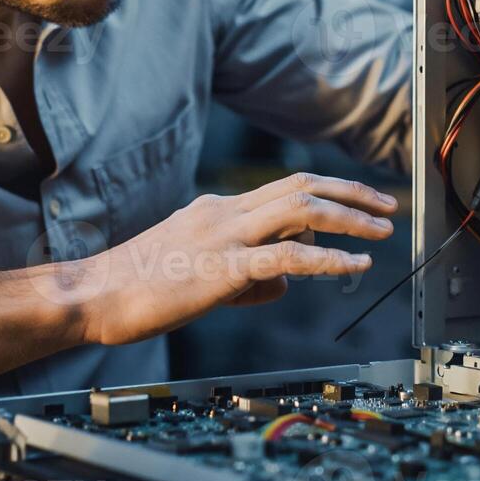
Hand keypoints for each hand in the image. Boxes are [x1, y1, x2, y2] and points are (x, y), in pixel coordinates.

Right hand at [71, 173, 396, 345]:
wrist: (93, 295)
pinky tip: (354, 266)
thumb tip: (286, 284)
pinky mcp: (223, 268)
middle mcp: (224, 212)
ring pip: (302, 209)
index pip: (284, 188)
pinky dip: (330, 258)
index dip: (330, 191)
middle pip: (302, 186)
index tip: (360, 202)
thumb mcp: (198, 275)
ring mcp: (224, 236)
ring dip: (349, 218)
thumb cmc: (135, 288)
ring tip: (381, 231)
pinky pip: (289, 256)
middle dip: (351, 193)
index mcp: (217, 210)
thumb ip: (246, 276)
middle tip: (386, 207)